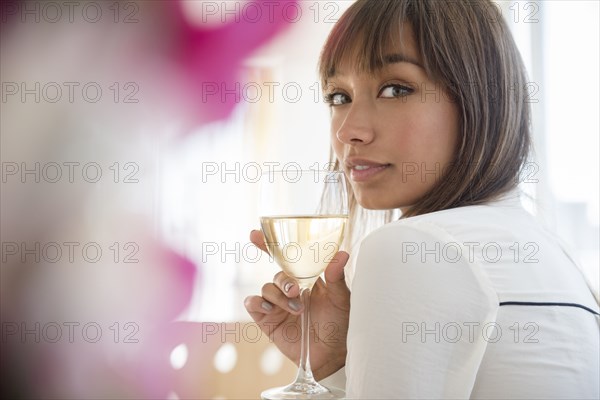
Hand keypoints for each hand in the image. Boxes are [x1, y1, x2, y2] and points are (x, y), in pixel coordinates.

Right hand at [244, 229, 349, 380]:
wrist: (332, 354)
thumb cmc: (339, 324)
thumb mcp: (341, 299)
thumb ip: (337, 277)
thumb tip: (342, 254)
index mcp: (306, 278)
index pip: (285, 258)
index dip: (269, 244)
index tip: (256, 234)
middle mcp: (290, 288)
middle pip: (277, 273)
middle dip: (284, 280)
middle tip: (296, 291)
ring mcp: (277, 304)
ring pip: (266, 288)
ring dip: (279, 297)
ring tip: (296, 310)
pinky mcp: (267, 320)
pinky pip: (253, 304)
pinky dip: (258, 303)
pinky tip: (271, 310)